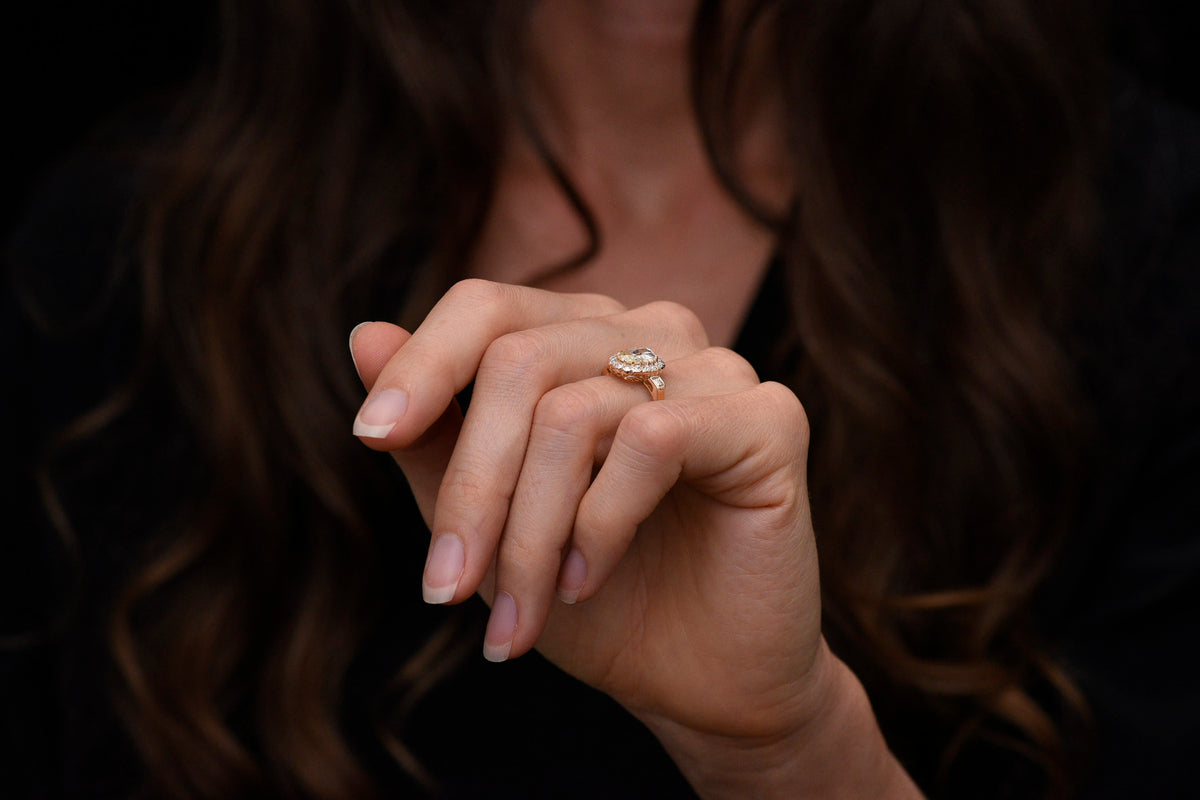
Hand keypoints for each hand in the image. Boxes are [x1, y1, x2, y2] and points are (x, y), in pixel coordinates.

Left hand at [350, 280, 917, 795]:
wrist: (698, 680)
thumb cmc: (592, 594)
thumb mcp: (490, 518)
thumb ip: (436, 433)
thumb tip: (363, 335)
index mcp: (585, 339)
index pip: (488, 307)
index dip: (422, 364)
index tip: (371, 438)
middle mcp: (652, 333)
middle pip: (519, 363)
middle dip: (472, 489)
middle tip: (446, 590)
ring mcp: (717, 369)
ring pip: (574, 412)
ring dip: (528, 532)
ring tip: (520, 613)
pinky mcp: (769, 418)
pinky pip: (652, 440)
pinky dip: (600, 524)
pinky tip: (589, 582)